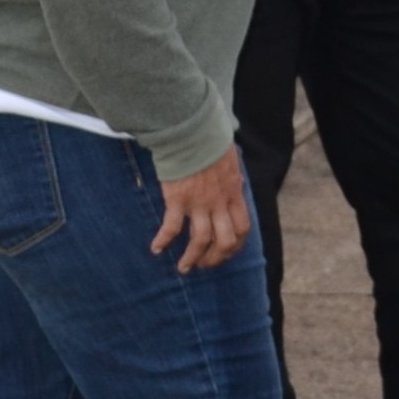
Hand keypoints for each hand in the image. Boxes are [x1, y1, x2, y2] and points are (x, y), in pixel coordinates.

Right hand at [151, 150, 253, 269]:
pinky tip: (156, 248)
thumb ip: (233, 177)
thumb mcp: (231, 161)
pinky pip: (172, 227)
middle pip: (225, 241)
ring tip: (184, 268)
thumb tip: (237, 184)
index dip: (236, 245)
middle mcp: (219, 202)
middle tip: (205, 265)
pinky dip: (163, 240)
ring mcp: (199, 203)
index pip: (242, 228)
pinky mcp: (178, 200)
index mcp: (233, 193)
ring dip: (192, 258)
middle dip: (216, 258)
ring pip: (200, 240)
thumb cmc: (210, 142)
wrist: (192, 131)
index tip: (226, 252)